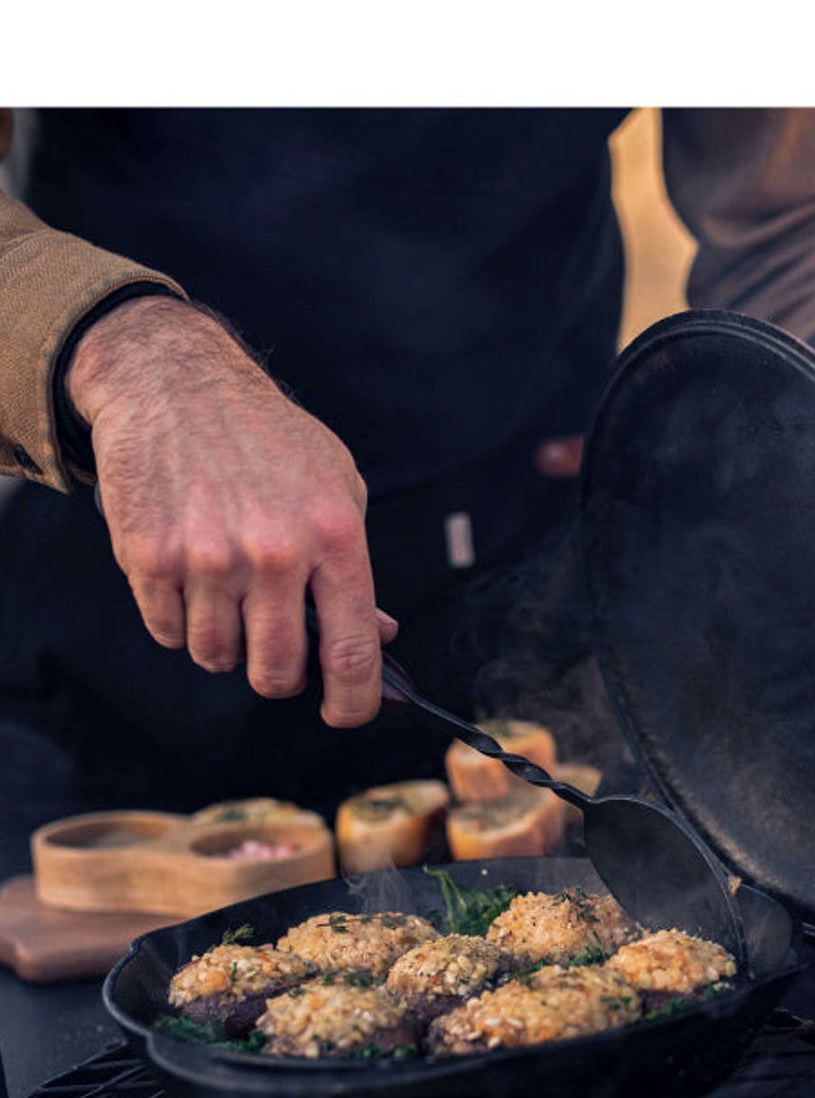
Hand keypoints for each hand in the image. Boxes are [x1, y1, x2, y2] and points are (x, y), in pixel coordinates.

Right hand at [66, 295, 396, 726]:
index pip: (352, 651)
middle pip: (277, 671)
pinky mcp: (151, 557)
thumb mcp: (337, 489)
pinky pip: (169, 633)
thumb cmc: (268, 440)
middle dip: (278, 675)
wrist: (176, 384)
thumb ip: (353, 568)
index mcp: (334, 537)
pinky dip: (179, 621)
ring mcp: (209, 558)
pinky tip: (190, 578)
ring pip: (216, 657)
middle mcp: (274, 552)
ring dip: (224, 644)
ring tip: (227, 594)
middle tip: (274, 649)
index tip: (348, 713)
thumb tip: (379, 634)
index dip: (355, 702)